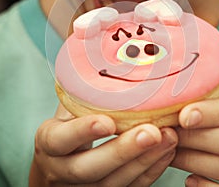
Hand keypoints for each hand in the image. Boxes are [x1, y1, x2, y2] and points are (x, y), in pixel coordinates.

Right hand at [29, 104, 177, 185]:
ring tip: (169, 136)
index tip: (107, 121)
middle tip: (151, 131)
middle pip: (89, 168)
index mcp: (49, 144)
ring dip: (144, 160)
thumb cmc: (66, 129)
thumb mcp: (65, 111)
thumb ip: (79, 92)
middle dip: (123, 151)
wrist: (57, 167)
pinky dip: (151, 170)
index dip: (83, 132)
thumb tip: (97, 45)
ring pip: (114, 182)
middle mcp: (62, 170)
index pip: (61, 140)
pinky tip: (167, 150)